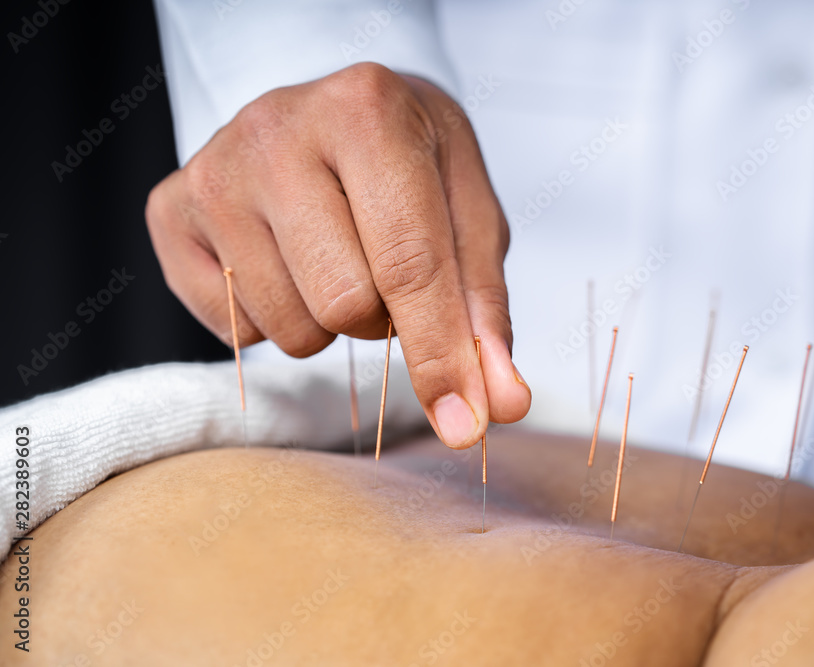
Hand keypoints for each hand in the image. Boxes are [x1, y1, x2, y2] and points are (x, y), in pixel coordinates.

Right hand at [145, 62, 530, 447]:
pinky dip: (275, 321)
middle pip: (344, 304)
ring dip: (330, 323)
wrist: (334, 115)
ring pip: (291, 328)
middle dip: (381, 319)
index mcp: (367, 110)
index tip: (465, 426)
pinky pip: (234, 332)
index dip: (441, 356)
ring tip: (334, 260)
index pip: (409, 265)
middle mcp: (277, 130)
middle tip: (383, 272)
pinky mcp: (169, 211)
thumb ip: (484, 311)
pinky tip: (284, 263)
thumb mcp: (467, 216)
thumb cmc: (411, 166)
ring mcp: (213, 171)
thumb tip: (499, 405)